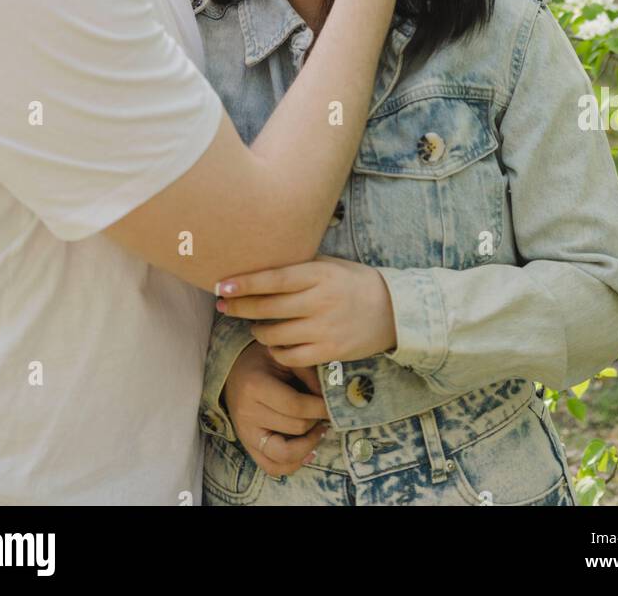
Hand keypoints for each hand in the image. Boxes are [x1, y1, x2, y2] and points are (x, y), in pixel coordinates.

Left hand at [216, 255, 397, 366]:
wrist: (394, 312)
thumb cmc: (355, 283)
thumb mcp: (331, 265)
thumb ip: (300, 265)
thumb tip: (260, 261)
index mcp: (319, 275)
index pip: (274, 279)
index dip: (245, 283)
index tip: (222, 285)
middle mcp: (320, 302)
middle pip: (268, 308)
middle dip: (239, 307)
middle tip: (223, 305)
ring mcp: (324, 329)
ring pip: (275, 334)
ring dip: (257, 330)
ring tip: (254, 325)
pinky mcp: (329, 352)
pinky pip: (290, 356)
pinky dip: (276, 351)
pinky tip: (274, 343)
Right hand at [222, 341, 329, 477]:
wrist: (233, 371)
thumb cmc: (262, 361)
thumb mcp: (284, 357)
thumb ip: (308, 374)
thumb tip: (329, 398)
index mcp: (256, 386)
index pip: (296, 406)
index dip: (320, 407)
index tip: (333, 404)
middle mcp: (248, 413)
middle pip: (295, 428)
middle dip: (317, 421)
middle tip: (327, 412)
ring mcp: (246, 433)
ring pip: (284, 455)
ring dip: (309, 445)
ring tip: (319, 431)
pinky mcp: (247, 446)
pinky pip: (271, 467)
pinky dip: (293, 464)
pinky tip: (308, 451)